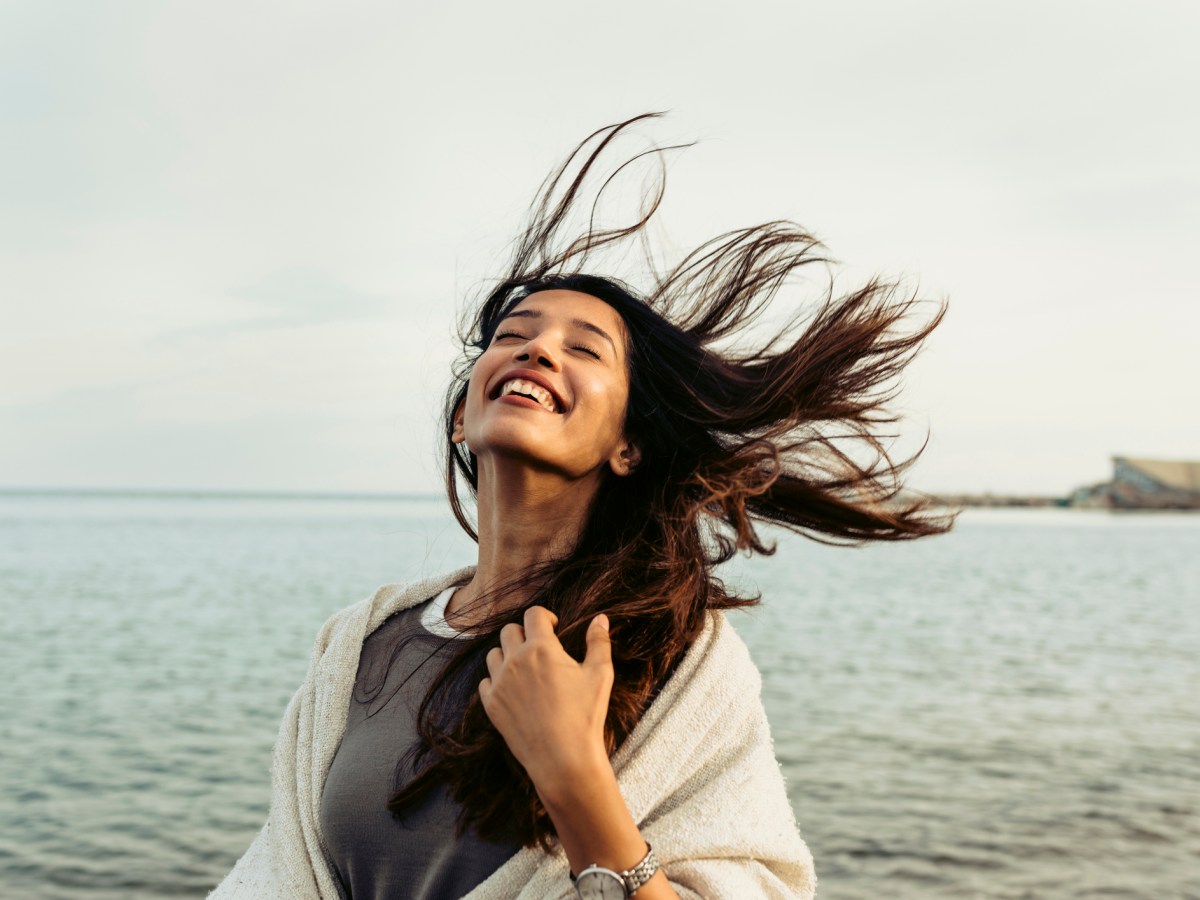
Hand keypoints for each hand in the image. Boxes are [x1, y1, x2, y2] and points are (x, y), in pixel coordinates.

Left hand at [479, 606, 613, 796]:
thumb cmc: (585, 716)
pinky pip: (485, 681)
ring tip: (526, 668)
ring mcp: (499, 683)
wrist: (563, 759)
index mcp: (541, 648)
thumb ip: (599, 642)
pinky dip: (496, 680)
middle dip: (524, 633)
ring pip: (494, 654)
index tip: (554, 627)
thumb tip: (600, 619)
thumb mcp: (600, 675)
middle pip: (509, 630)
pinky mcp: (491, 704)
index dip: (545, 616)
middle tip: (539, 648)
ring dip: (508, 654)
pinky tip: (514, 689)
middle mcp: (515, 660)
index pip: (533, 614)